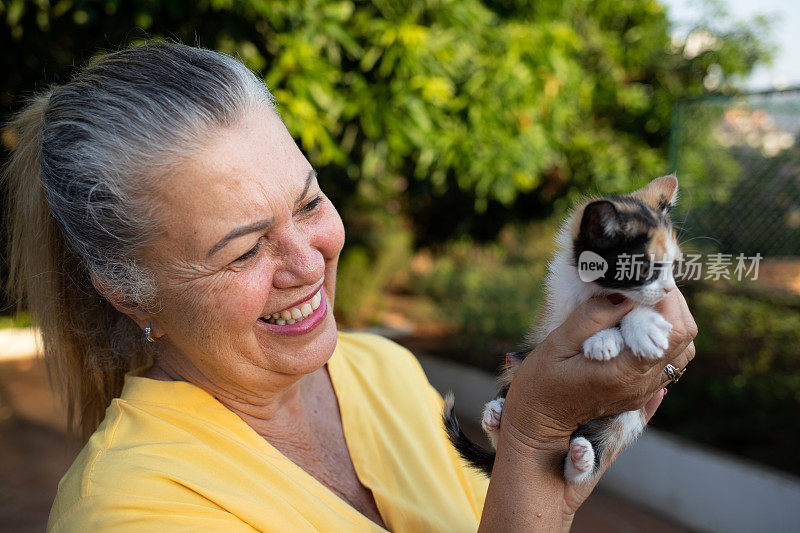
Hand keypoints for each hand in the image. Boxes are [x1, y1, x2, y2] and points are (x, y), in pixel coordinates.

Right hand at [501, 288, 696, 449]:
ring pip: (682, 351)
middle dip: (672, 304)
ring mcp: (643, 392)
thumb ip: (592, 318)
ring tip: (642, 302)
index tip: (646, 276)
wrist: (536, 425)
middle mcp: (641, 385)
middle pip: (684, 339)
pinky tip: (639, 325)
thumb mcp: (557, 344)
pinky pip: (669, 362)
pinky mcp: (640, 393)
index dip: (667, 297)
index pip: (670, 330)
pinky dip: (662, 337)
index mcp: (623, 372)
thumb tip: (625, 294)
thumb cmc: (539, 384)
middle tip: (645, 284)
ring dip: (669, 321)